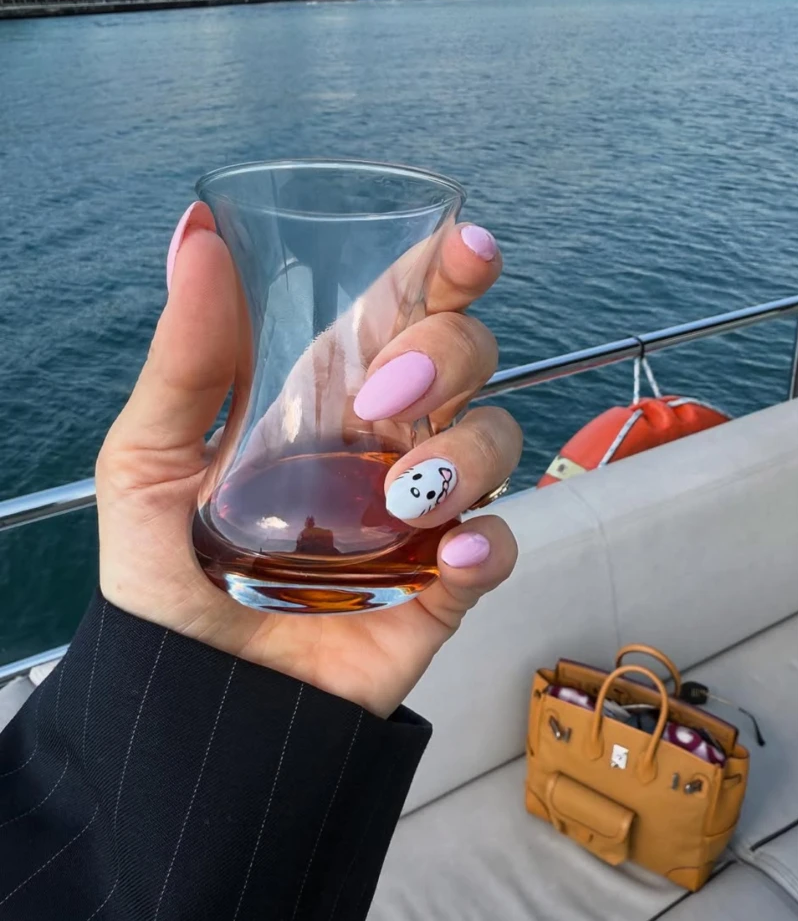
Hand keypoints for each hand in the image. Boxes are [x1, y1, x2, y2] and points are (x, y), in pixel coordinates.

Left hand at [96, 202, 522, 717]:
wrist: (191, 709)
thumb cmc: (166, 583)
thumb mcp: (147, 464)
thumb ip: (185, 360)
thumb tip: (198, 235)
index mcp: (324, 397)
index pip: (401, 310)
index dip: (445, 270)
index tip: (466, 247)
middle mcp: (389, 441)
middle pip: (467, 357)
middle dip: (449, 353)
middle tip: (387, 397)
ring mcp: (426, 511)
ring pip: (496, 440)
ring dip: (465, 453)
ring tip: (402, 500)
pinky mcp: (448, 584)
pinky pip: (503, 545)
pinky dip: (490, 544)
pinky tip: (452, 556)